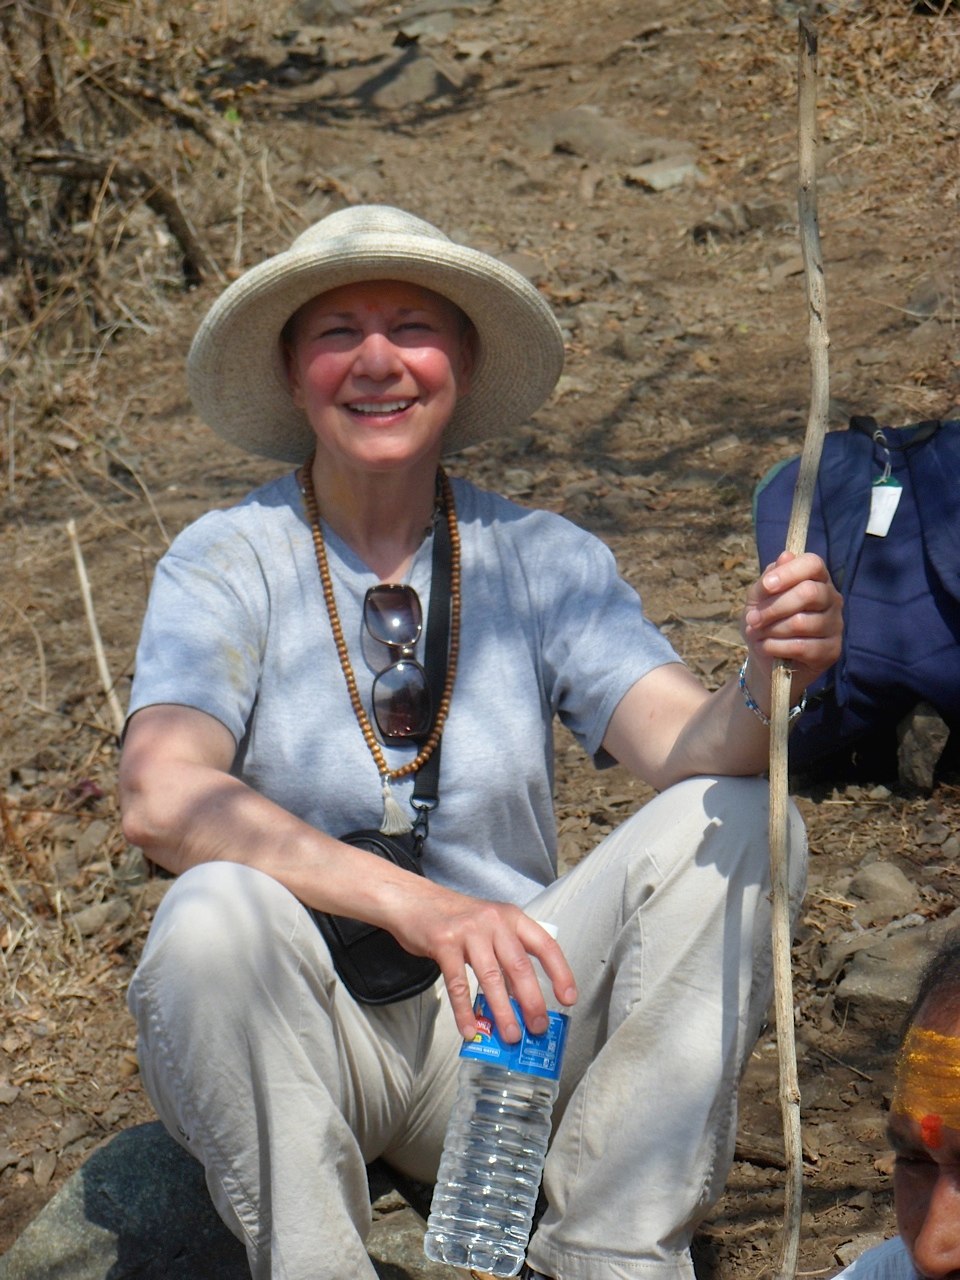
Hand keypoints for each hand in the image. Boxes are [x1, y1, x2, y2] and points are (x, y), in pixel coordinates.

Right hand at [386, 882, 577, 1043]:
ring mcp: (468, 931)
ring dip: (503, 1011)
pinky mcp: (444, 943)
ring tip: (510, 1035)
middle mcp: (494, 921)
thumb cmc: (457, 919)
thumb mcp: (489, 927)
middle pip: (519, 966)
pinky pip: (458, 984)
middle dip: (532, 1001)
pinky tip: (470, 1029)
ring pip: (491, 978)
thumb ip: (506, 956)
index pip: (544, 945)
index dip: (560, 972)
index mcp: (511, 917)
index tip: (568, 998)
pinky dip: (465, 1011)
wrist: (414, 900)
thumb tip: (522, 1001)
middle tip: (538, 1028)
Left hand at [741, 550, 842, 694]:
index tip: (766, 586)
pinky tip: (768, 647)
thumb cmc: (765, 622)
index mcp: (816, 579)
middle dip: (774, 607)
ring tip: (760, 635)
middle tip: (753, 619)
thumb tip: (786, 555)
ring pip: (802, 622)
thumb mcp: (757, 599)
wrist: (766, 658)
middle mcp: (832, 599)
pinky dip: (776, 647)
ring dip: (772, 630)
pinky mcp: (832, 650)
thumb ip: (768, 581)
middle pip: (809, 592)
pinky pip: (801, 646)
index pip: (813, 564)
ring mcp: (835, 625)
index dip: (789, 572)